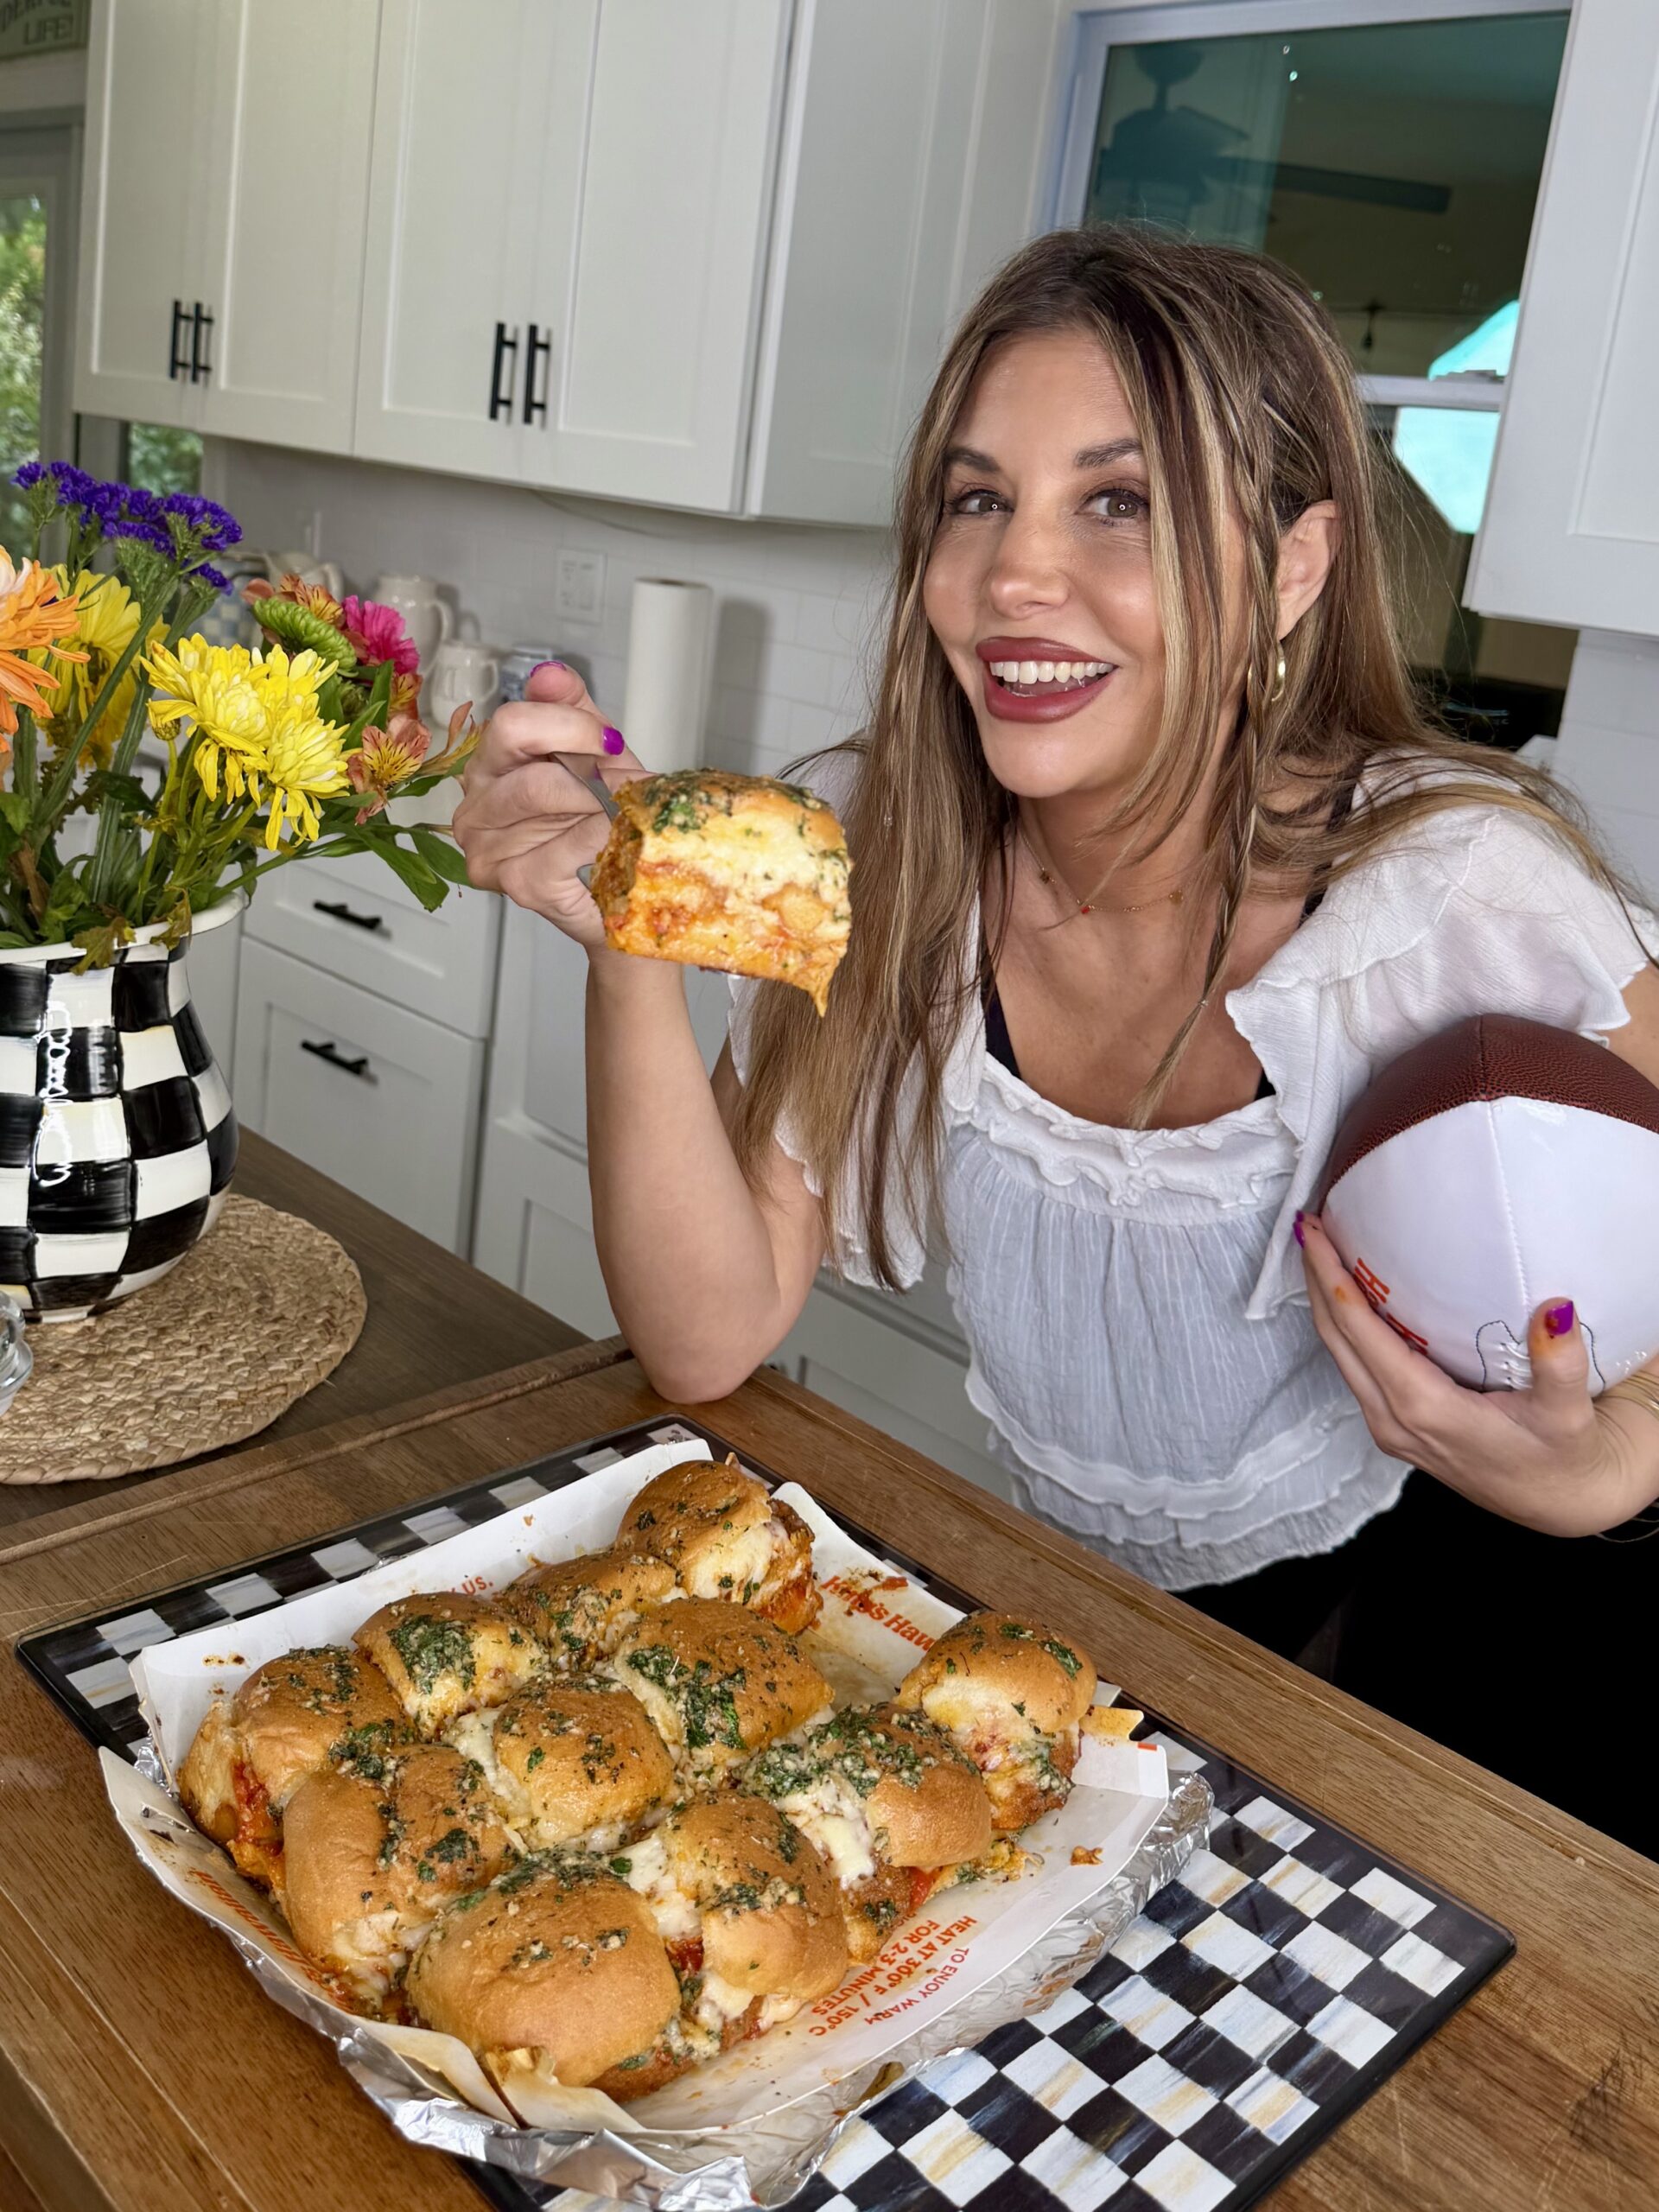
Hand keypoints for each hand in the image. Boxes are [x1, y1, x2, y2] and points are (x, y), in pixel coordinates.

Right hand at [453, 660, 644, 950]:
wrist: (626, 893)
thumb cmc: (605, 823)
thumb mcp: (597, 756)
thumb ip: (573, 711)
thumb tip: (548, 674)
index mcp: (489, 766)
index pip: (511, 723)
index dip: (567, 725)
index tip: (610, 742)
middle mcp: (475, 806)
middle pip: (519, 756)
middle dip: (585, 765)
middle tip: (624, 785)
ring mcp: (486, 848)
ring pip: (542, 794)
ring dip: (598, 799)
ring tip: (624, 813)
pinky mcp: (514, 882)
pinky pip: (563, 845)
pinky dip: (601, 838)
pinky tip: (615, 845)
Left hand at [1298, 1210, 1658, 1535]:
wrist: (1559, 1502)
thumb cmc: (1562, 1457)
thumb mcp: (1568, 1413)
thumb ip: (1560, 1364)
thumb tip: (1555, 1308)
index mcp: (1424, 1408)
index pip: (1359, 1331)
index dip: (1331, 1278)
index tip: (1314, 1232)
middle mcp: (1393, 1419)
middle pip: (1335, 1337)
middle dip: (1316, 1279)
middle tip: (1309, 1225)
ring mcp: (1388, 1427)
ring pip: (1339, 1354)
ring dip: (1325, 1302)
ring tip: (1321, 1250)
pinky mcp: (1394, 1429)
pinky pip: (1355, 1368)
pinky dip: (1345, 1327)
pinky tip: (1351, 1297)